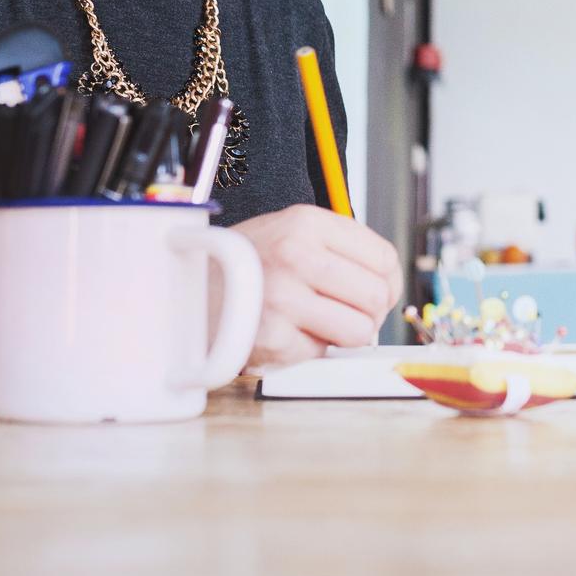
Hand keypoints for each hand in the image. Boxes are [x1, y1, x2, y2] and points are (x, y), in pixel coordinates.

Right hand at [233, 205, 402, 369]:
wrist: (186, 293)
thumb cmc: (244, 266)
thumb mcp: (288, 232)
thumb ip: (338, 250)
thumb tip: (389, 283)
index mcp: (305, 223)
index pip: (384, 257)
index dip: (389, 282)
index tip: (378, 292)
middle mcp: (295, 255)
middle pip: (377, 295)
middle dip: (370, 312)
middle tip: (348, 314)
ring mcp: (283, 299)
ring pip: (360, 330)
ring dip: (345, 335)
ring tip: (319, 324)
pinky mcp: (274, 339)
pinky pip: (323, 353)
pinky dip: (310, 349)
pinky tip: (286, 332)